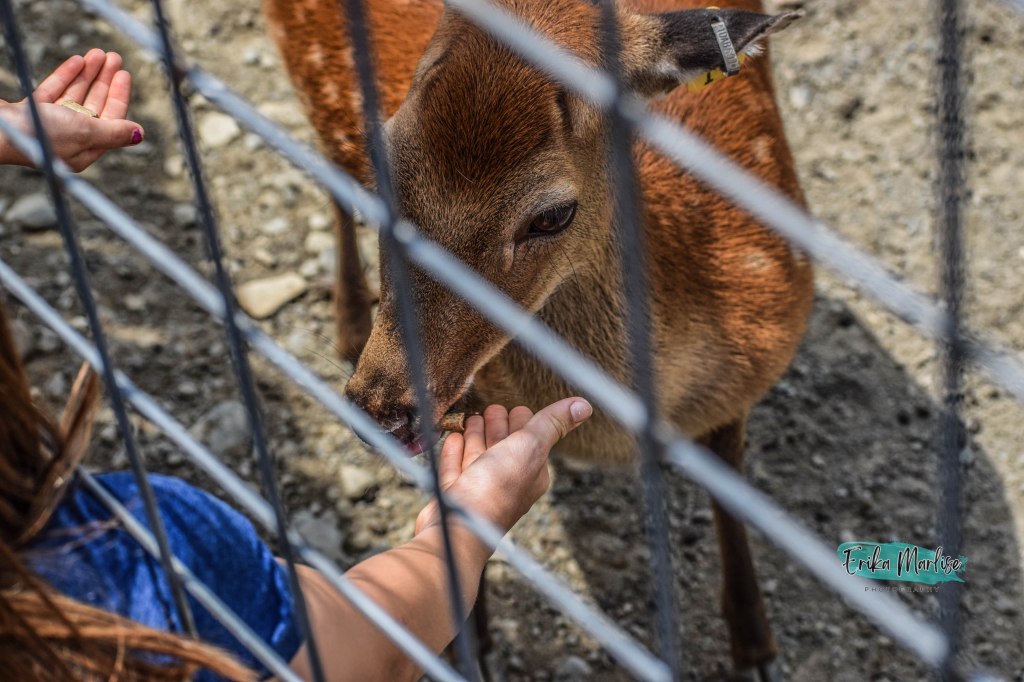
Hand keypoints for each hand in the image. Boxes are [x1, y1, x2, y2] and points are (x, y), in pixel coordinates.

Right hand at [0, 49, 142, 171]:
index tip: (125, 74)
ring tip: (98, 53)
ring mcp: (47, 125)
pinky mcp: (30, 113)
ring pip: (73, 96)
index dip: (118, 96)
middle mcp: (68, 140)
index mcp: (84, 150)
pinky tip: (77, 61)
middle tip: (114, 57)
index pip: (109, 120)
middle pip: (93, 106)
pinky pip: (52, 93)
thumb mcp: (84, 133)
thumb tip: (140, 134)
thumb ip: (113, 132)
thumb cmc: (41, 135)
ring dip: (87, 74)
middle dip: (104, 81)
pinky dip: (65, 77)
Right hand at [415, 398, 592, 535]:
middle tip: (491, 409)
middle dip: (497, 426)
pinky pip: (456, 468)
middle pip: (503, 446)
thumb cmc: (497, 489)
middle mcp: (506, 482)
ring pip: (478, 455)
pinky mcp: (454, 494)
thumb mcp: (530, 447)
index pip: (530, 440)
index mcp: (530, 474)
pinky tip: (454, 438)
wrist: (459, 527)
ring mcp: (479, 488)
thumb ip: (551, 423)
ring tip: (472, 419)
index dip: (523, 422)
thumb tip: (583, 406)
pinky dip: (455, 452)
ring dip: (475, 435)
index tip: (515, 408)